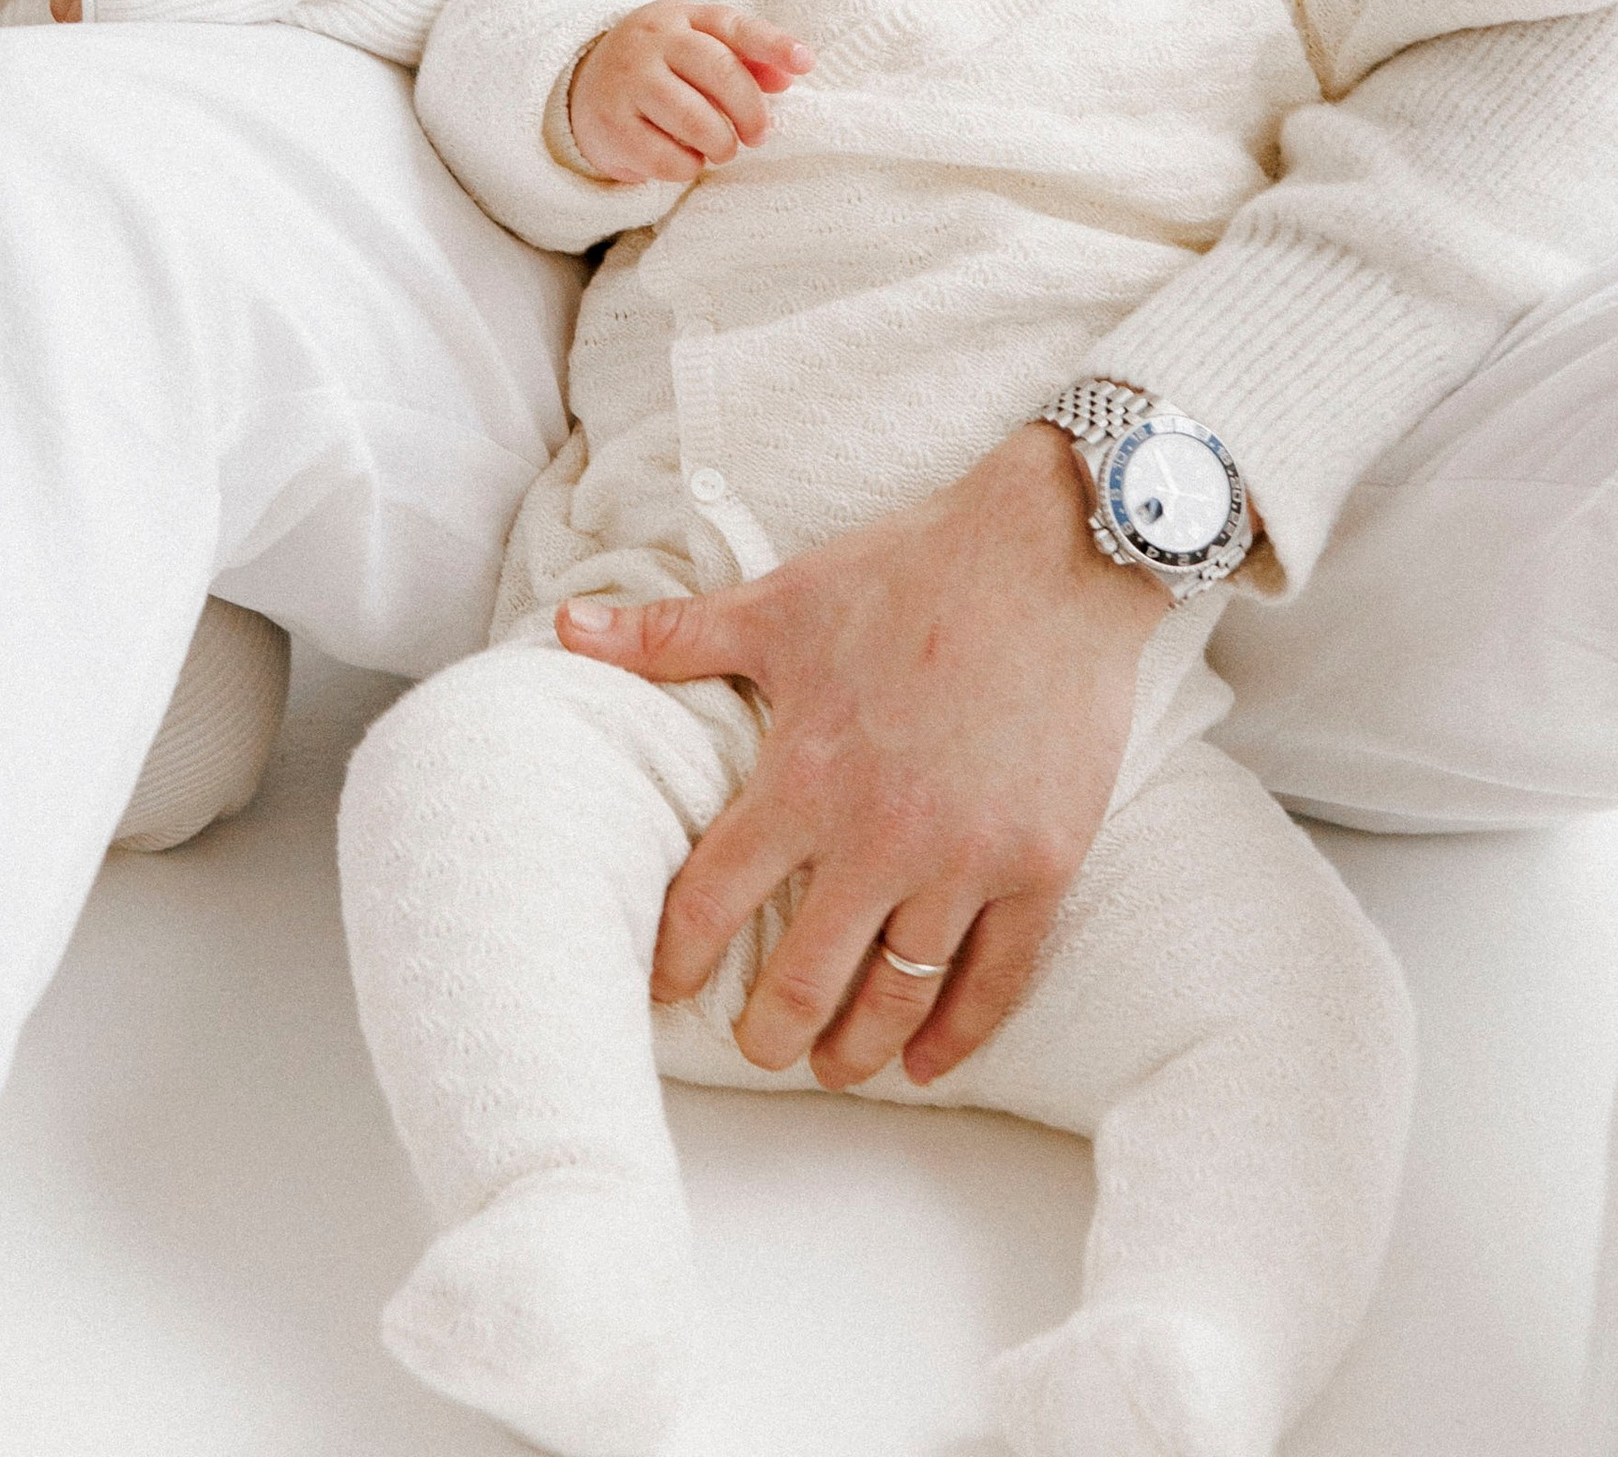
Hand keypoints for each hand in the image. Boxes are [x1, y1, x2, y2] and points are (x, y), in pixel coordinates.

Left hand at [558, 421, 1157, 1087]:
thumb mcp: (781, 601)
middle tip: (757, 1048)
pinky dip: (957, 1034)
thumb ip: (671, 636)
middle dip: (770, 1032)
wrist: (1052, 551)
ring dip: (857, 1048)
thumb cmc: (908, 570)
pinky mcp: (1042, 864)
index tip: (667, 990)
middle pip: (805, 980)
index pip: (713, 902)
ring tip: (833, 1066)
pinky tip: (926, 1062)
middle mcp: (880, 834)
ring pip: (897, 995)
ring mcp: (967, 858)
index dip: (679, 960)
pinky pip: (995, 979)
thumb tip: (565, 629)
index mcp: (805, 774)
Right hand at [565, 2, 812, 184]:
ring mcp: (627, 82)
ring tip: (722, 149)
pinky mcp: (611, 125)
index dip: (773, 45)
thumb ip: (743, 57)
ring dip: (721, 143)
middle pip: (719, 72)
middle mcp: (651, 43)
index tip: (806, 63)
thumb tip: (789, 74)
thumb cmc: (659, 66)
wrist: (580, 84)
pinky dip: (688, 166)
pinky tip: (688, 160)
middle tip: (759, 135)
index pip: (733, 26)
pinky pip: (665, 156)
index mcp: (680, 17)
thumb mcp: (696, 47)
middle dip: (751, 110)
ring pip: (694, 118)